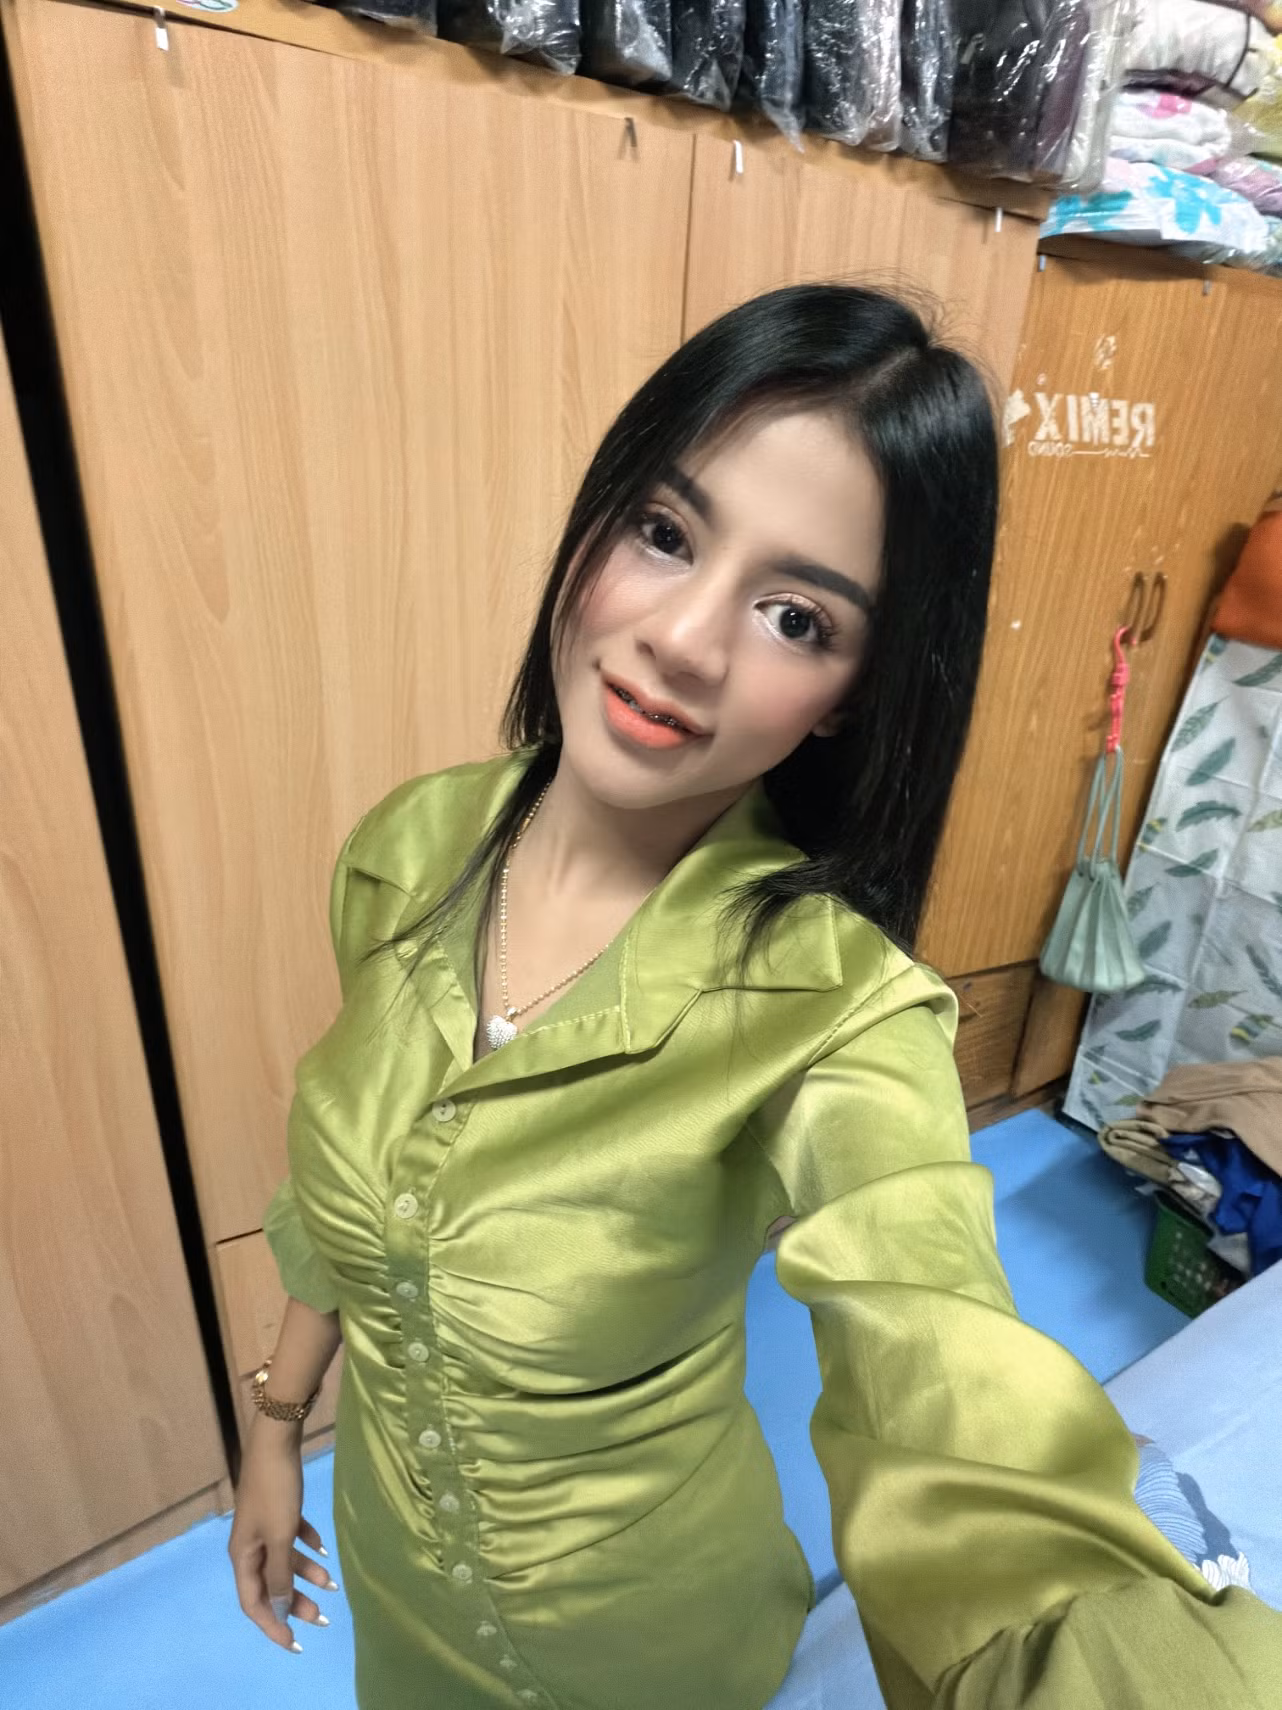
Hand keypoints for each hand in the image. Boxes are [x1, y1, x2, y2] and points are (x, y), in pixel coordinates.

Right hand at [229, 1424, 338, 1650]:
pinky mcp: (278, 1508)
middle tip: (322, 1618)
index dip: (272, 1625)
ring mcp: (263, 1526)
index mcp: (242, 1556)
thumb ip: (279, 1575)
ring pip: (284, 1562)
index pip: (254, 1603)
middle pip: (271, 1585)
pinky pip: (292, 1537)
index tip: (295, 1643)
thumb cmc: (276, 1490)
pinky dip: (307, 1545)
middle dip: (294, 1603)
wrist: (276, 1440)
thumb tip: (277, 1611)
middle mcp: (249, 1545)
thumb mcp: (280, 1536)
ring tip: (332, 1585)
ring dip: (305, 1575)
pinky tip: (325, 1549)